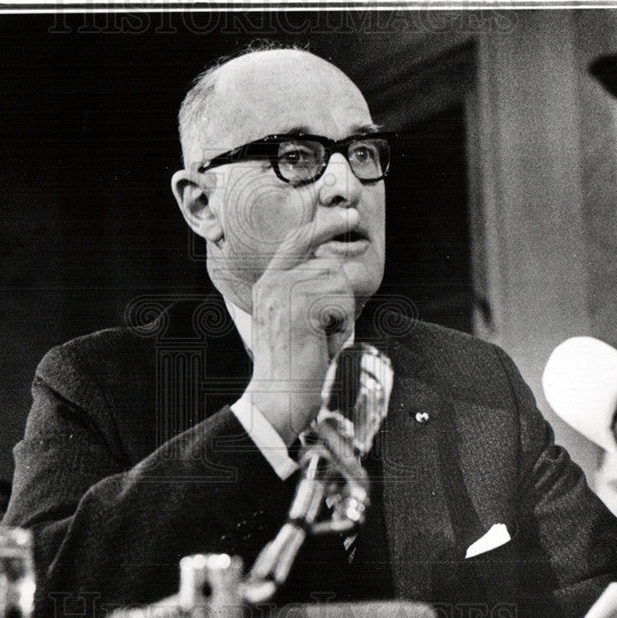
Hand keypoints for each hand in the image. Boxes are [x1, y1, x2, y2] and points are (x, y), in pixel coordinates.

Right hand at [246, 210, 360, 444]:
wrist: (276, 400)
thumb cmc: (291, 369)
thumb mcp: (295, 322)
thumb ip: (308, 294)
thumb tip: (343, 270)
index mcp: (267, 284)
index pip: (297, 240)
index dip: (324, 225)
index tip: (349, 217)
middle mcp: (272, 283)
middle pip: (331, 267)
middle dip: (339, 302)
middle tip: (320, 335)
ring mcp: (285, 292)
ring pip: (340, 284)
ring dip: (341, 317)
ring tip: (318, 341)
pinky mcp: (302, 306)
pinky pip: (343, 303)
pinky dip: (341, 328)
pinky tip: (320, 345)